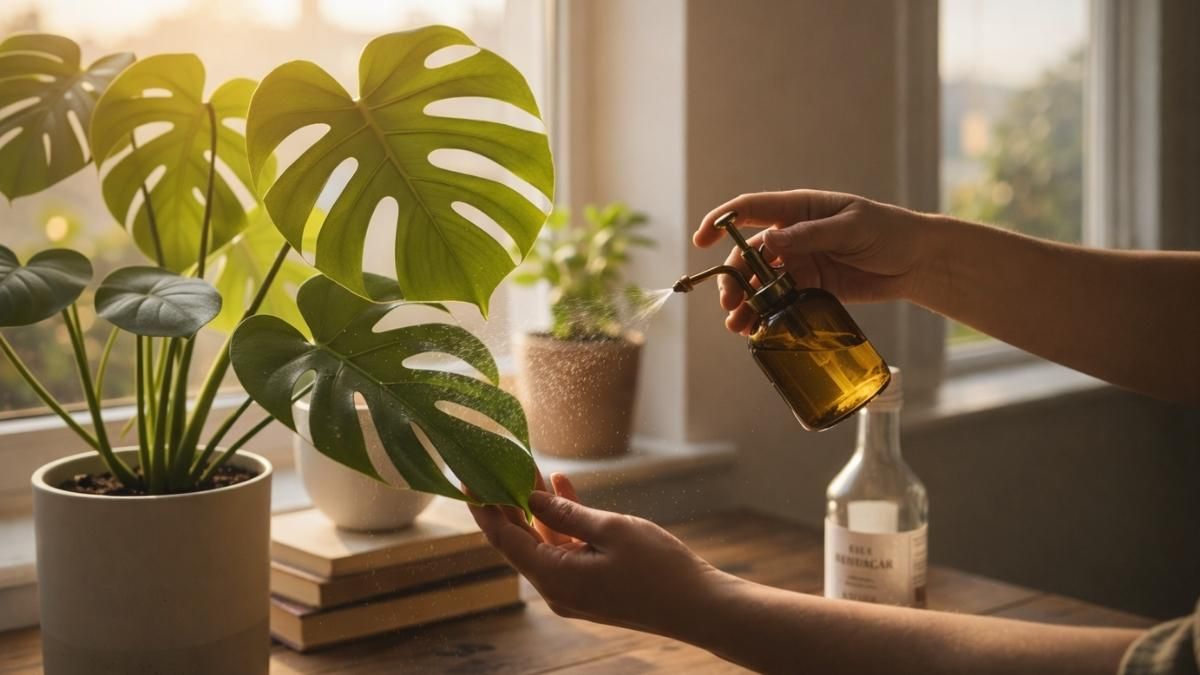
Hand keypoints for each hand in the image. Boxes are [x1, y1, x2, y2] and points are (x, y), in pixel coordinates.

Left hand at [468, 473, 733, 637]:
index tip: (469, 478)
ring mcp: (572, 592)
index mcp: (554, 577)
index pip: (504, 538)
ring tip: (529, 468)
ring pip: (543, 543)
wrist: (699, 607)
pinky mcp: (589, 588)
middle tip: (497, 464)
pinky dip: (562, 523)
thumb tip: (530, 498)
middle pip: (519, 541)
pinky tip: (562, 488)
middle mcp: (555, 589)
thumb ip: (566, 514)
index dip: (484, 507)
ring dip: (537, 508)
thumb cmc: (659, 569)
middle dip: (509, 502)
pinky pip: (565, 551)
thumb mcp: (611, 529)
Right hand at [694, 189, 929, 333]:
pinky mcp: (810, 287)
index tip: (701, 240)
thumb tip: (769, 240)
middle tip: (730, 303)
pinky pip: (779, 300)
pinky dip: (765, 314)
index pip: (750, 209)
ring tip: (738, 325)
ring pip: (760, 281)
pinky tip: (756, 329)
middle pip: (748, 254)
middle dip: (733, 278)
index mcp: (800, 209)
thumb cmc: (888, 232)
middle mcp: (792, 235)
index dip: (721, 221)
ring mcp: (799, 262)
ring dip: (745, 302)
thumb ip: (810, 235)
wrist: (917, 262)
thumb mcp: (851, 227)